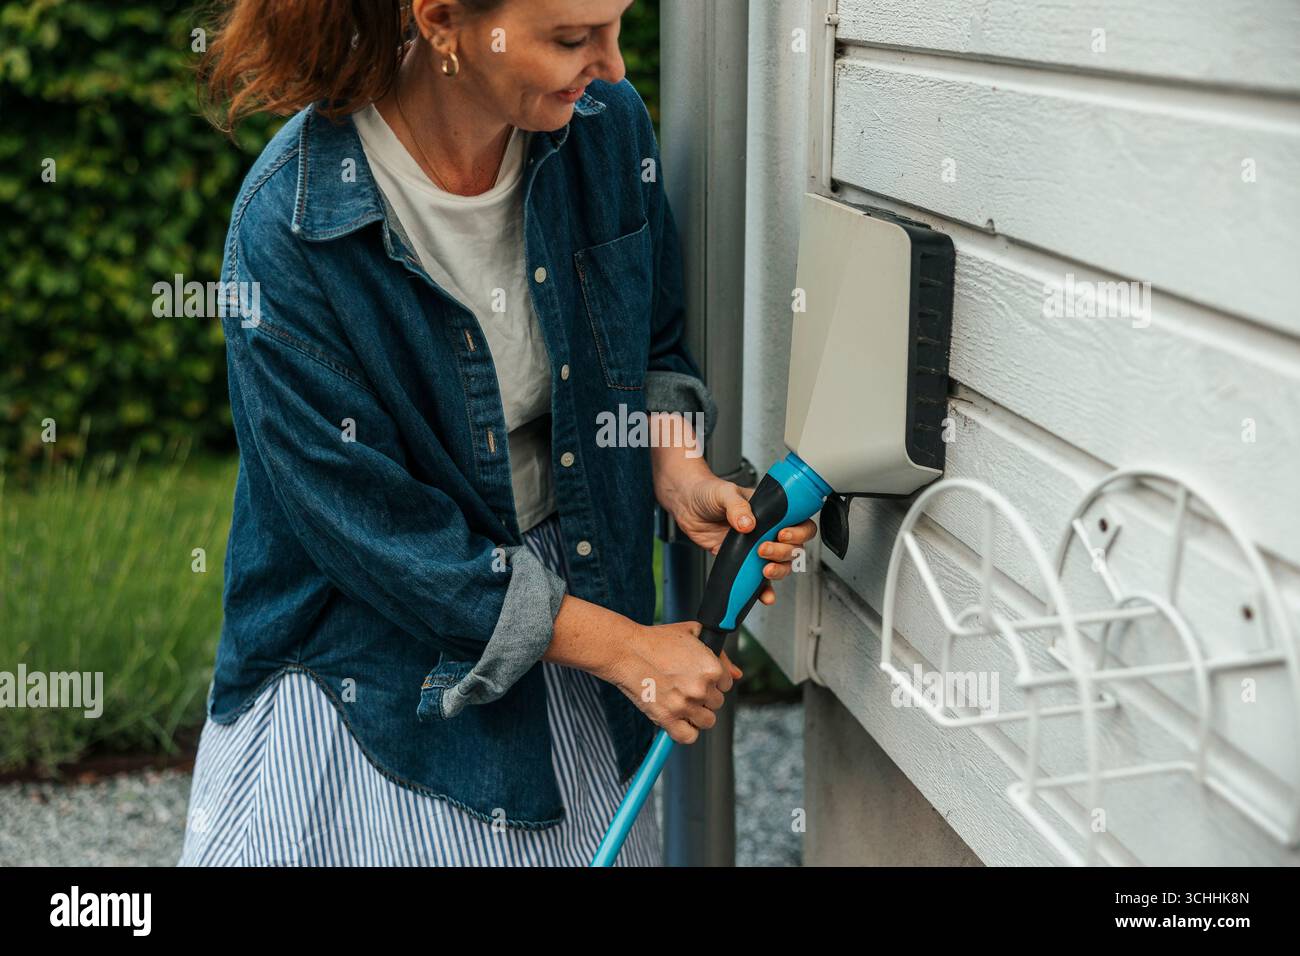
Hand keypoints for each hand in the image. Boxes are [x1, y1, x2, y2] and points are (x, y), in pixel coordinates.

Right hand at [605, 621, 742, 744]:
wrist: (626, 651)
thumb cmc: (656, 640)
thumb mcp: (693, 634)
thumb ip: (720, 655)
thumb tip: (737, 674)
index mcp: (712, 668)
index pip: (726, 684)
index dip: (712, 680)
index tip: (698, 676)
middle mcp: (701, 689)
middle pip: (717, 703)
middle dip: (704, 696)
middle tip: (684, 685)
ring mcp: (684, 706)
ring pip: (707, 721)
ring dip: (697, 714)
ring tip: (681, 701)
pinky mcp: (667, 719)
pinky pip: (689, 737)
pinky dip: (685, 731)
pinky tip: (678, 718)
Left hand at [670, 476, 817, 607]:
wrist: (687, 506)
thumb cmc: (709, 492)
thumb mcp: (724, 493)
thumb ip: (736, 506)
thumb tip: (747, 523)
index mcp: (770, 511)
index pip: (798, 521)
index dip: (798, 532)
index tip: (783, 534)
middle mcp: (767, 530)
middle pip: (793, 547)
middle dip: (783, 552)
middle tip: (763, 549)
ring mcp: (756, 547)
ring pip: (781, 564)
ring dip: (778, 571)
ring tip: (765, 570)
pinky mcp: (743, 561)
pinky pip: (759, 579)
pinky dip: (764, 590)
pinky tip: (765, 595)